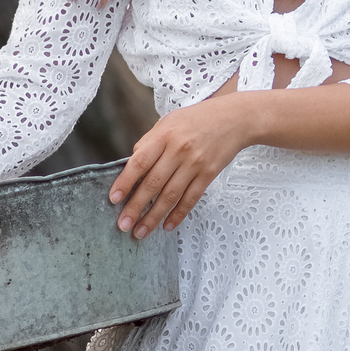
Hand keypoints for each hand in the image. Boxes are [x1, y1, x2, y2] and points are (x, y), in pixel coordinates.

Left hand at [110, 96, 259, 237]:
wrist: (235, 118)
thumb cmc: (197, 119)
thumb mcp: (169, 122)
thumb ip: (149, 142)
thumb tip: (131, 166)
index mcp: (164, 135)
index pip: (139, 162)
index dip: (125, 182)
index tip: (114, 199)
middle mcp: (179, 150)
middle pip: (153, 183)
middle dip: (135, 207)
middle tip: (123, 225)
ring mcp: (196, 163)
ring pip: (170, 195)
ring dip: (154, 216)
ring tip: (141, 232)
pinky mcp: (209, 174)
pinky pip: (191, 198)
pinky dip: (178, 214)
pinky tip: (167, 225)